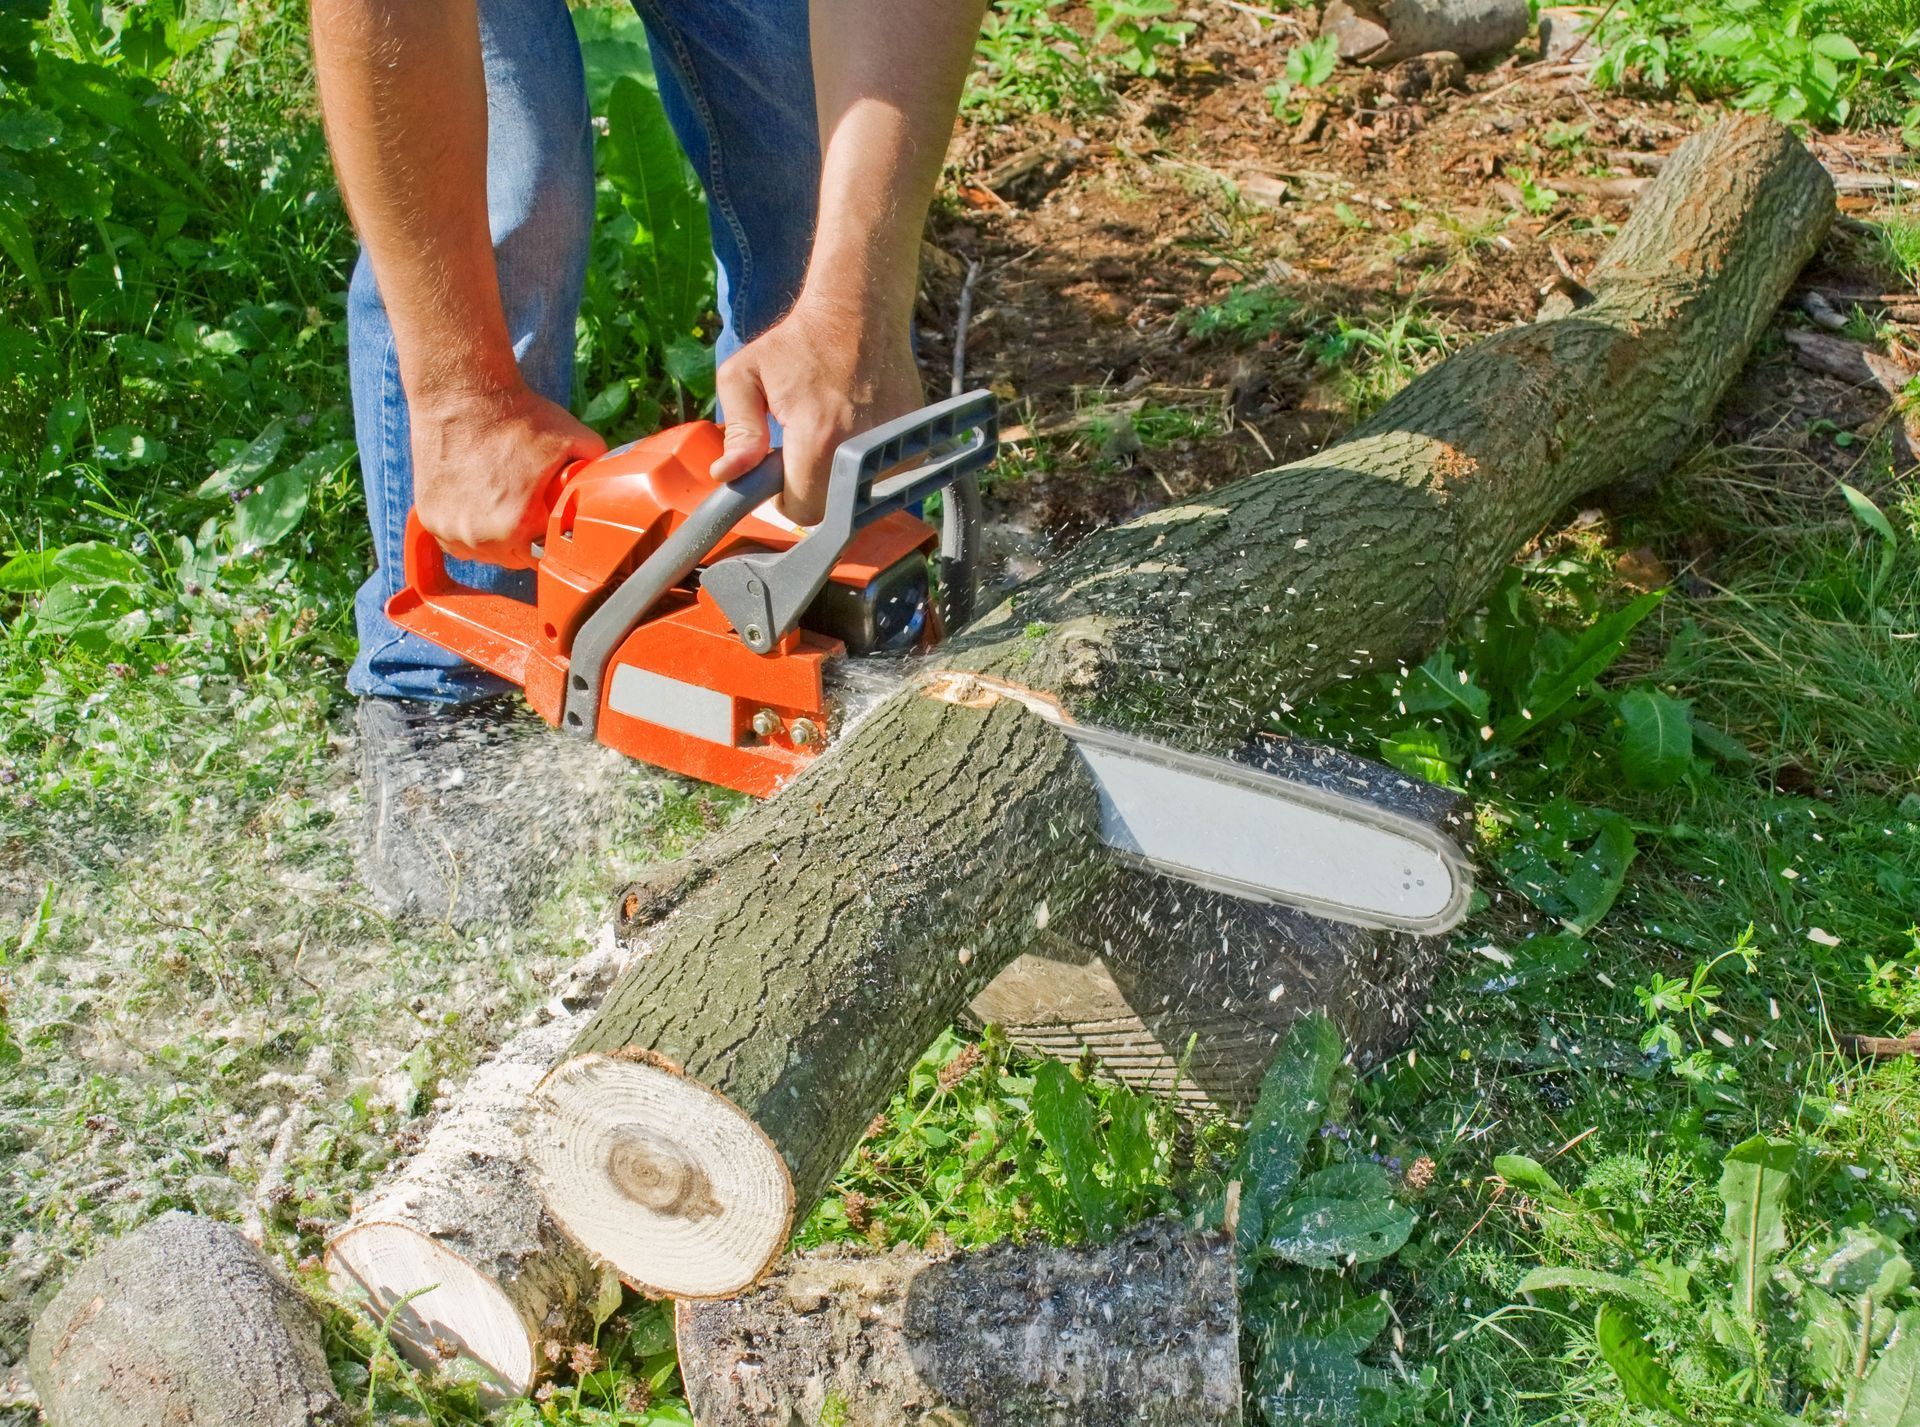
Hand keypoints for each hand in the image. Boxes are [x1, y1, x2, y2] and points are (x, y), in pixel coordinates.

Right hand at [409, 383, 605, 567]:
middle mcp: (481, 537)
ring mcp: (451, 530)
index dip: (553, 542)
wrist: (461, 395)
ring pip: (485, 553)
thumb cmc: (517, 418)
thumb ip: (598, 470)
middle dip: (527, 540)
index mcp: (518, 525)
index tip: (554, 526)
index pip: (546, 558)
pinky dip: (469, 529)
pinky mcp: (430, 519)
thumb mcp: (576, 441)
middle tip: (531, 510)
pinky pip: (457, 540)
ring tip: (504, 502)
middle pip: (515, 559)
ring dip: (497, 537)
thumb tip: (616, 487)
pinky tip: (480, 502)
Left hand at [709, 296, 923, 524]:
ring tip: (831, 432)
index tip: (780, 472)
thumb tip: (728, 475)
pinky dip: (866, 466)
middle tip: (802, 450)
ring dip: (840, 479)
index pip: (802, 511)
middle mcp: (861, 448)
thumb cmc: (797, 343)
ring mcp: (894, 445)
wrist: (859, 312)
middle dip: (812, 490)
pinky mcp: (914, 441)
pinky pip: (885, 478)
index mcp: (818, 437)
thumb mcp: (745, 376)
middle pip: (832, 510)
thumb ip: (738, 431)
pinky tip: (855, 429)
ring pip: (859, 497)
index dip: (785, 499)